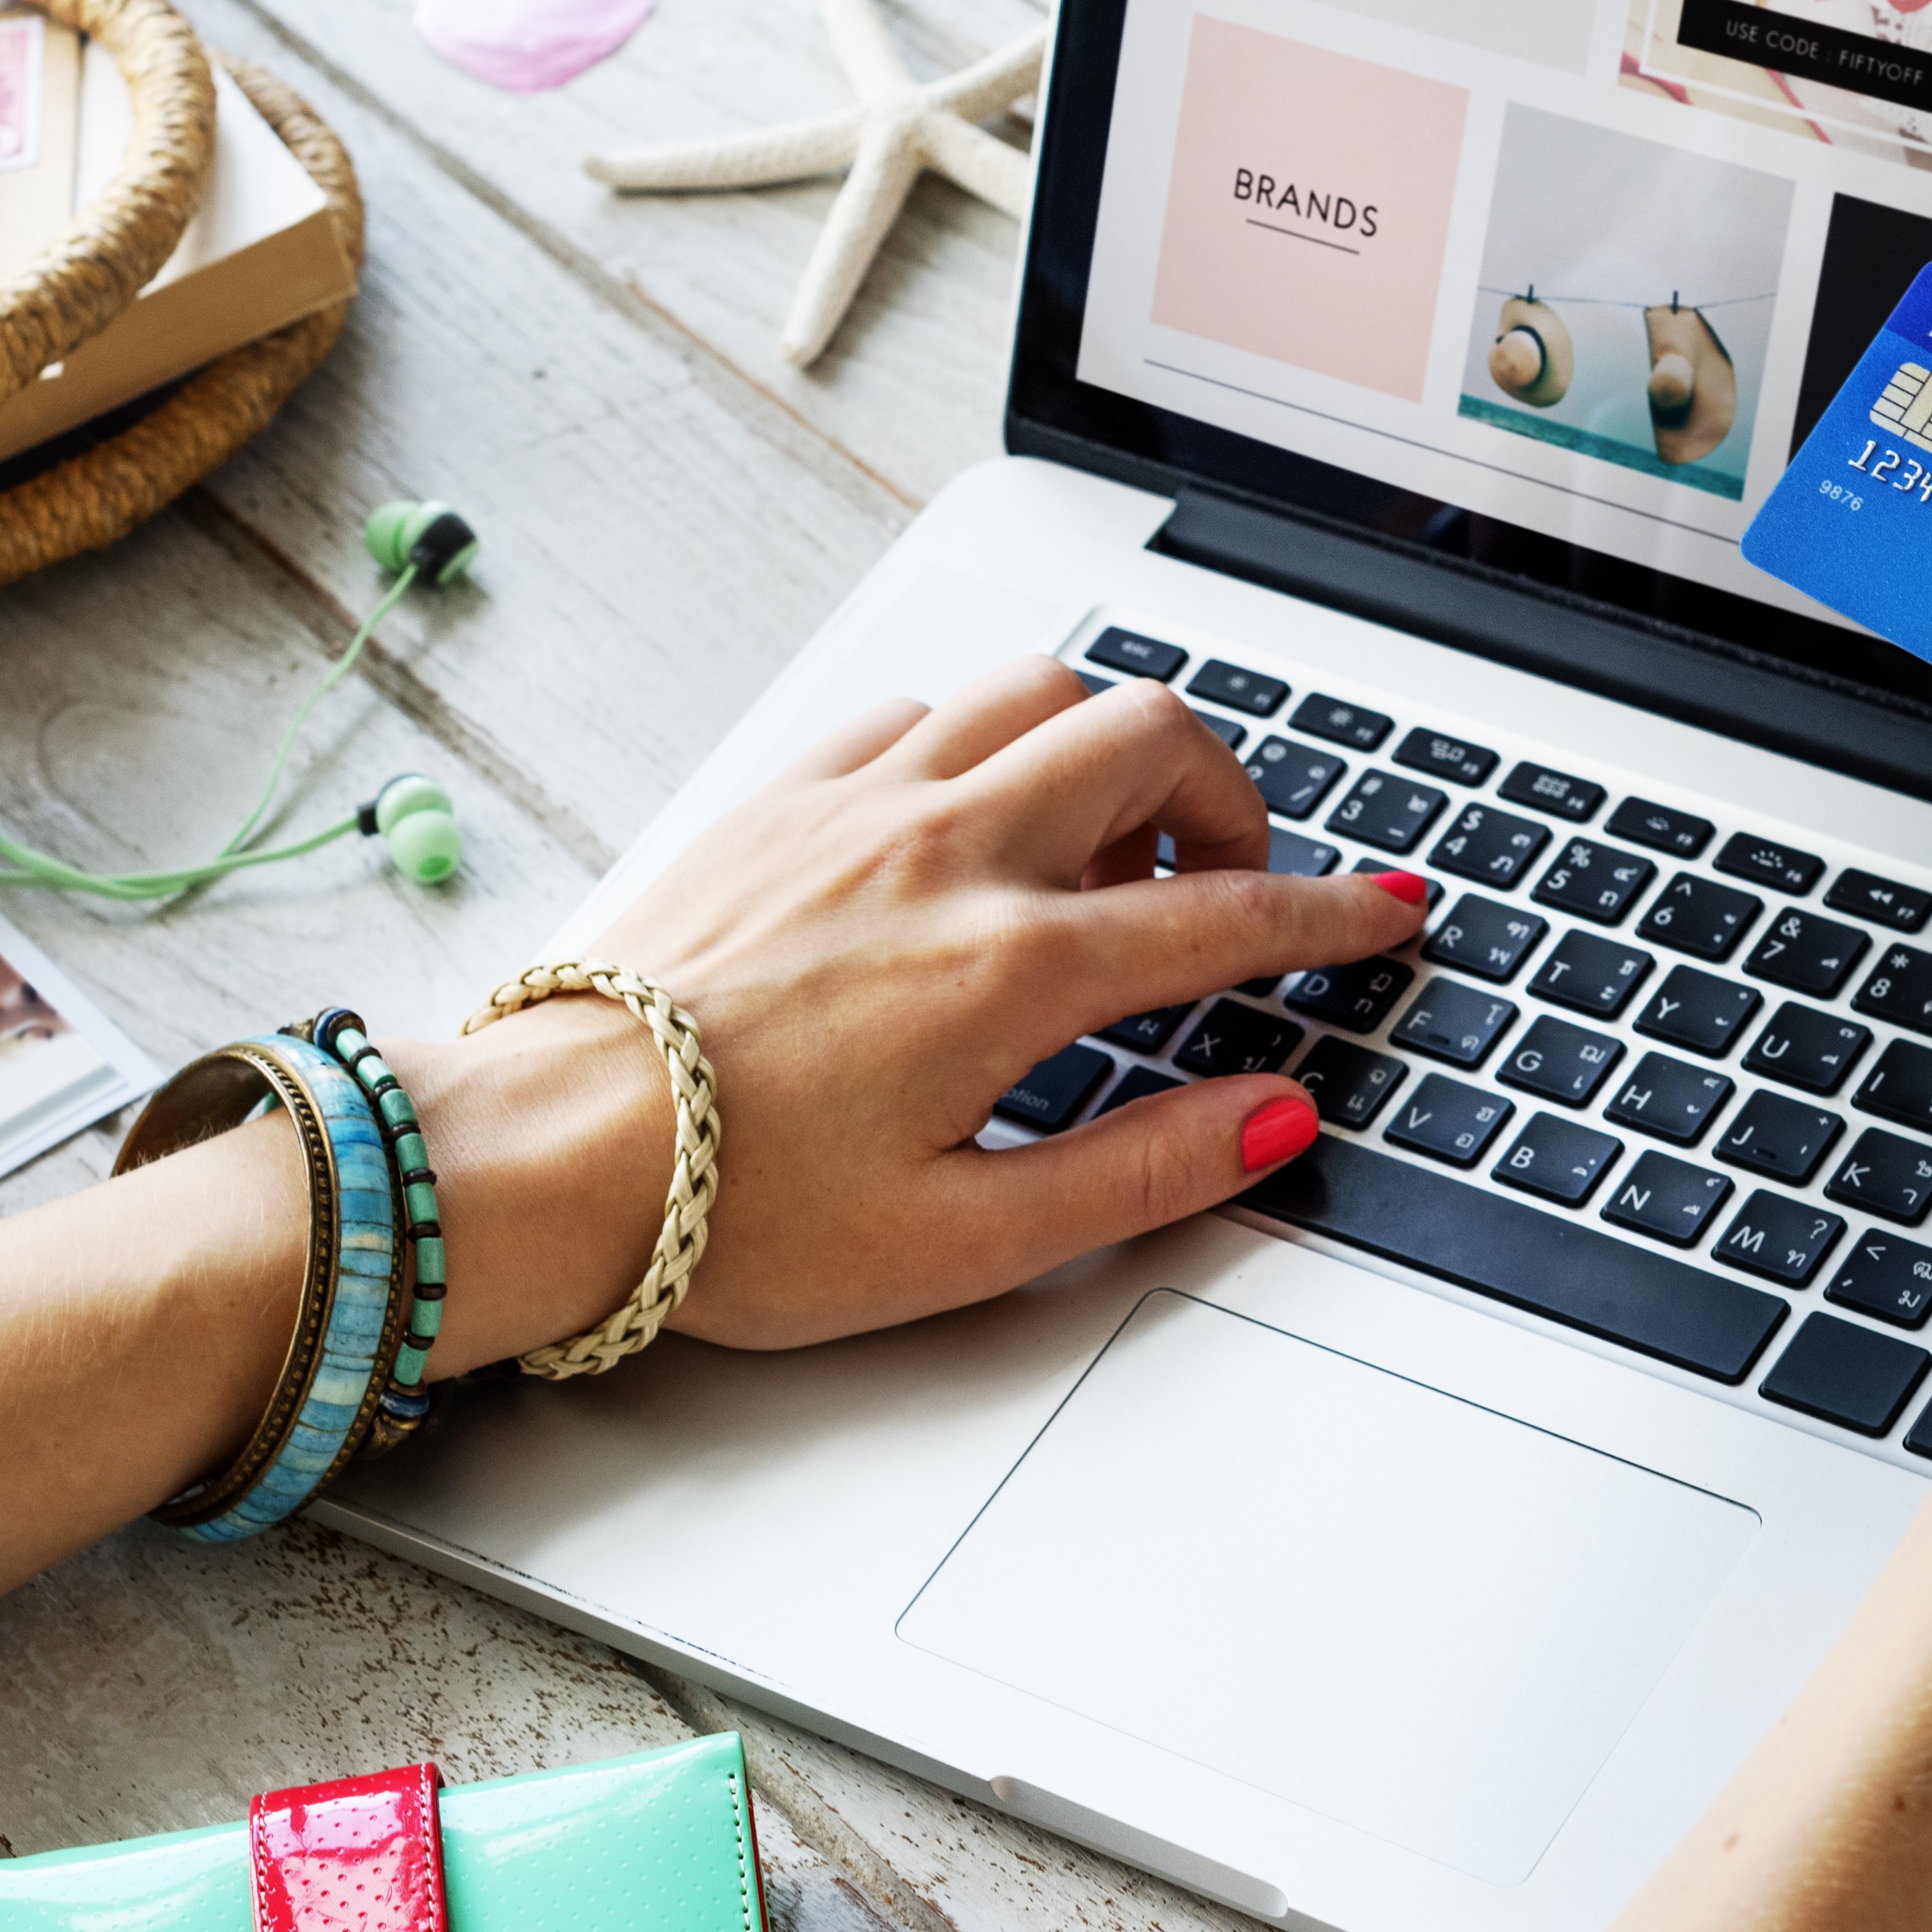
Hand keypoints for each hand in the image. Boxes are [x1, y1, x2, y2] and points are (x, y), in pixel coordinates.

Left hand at [397, 661, 1429, 1364]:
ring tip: (1106, 847)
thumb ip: (1141, 1170)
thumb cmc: (731, 1214)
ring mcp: (854, 806)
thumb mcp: (968, 1241)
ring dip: (1105, 746)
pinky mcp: (778, 797)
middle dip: (1230, 797)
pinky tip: (974, 821)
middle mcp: (942, 853)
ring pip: (1035, 691)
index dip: (1330, 916)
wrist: (547, 1155)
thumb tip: (1271, 1120)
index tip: (1384, 913)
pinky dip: (984, 741)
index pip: (1223, 917)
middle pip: (1147, 738)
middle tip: (1230, 883)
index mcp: (1007, 970)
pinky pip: (918, 710)